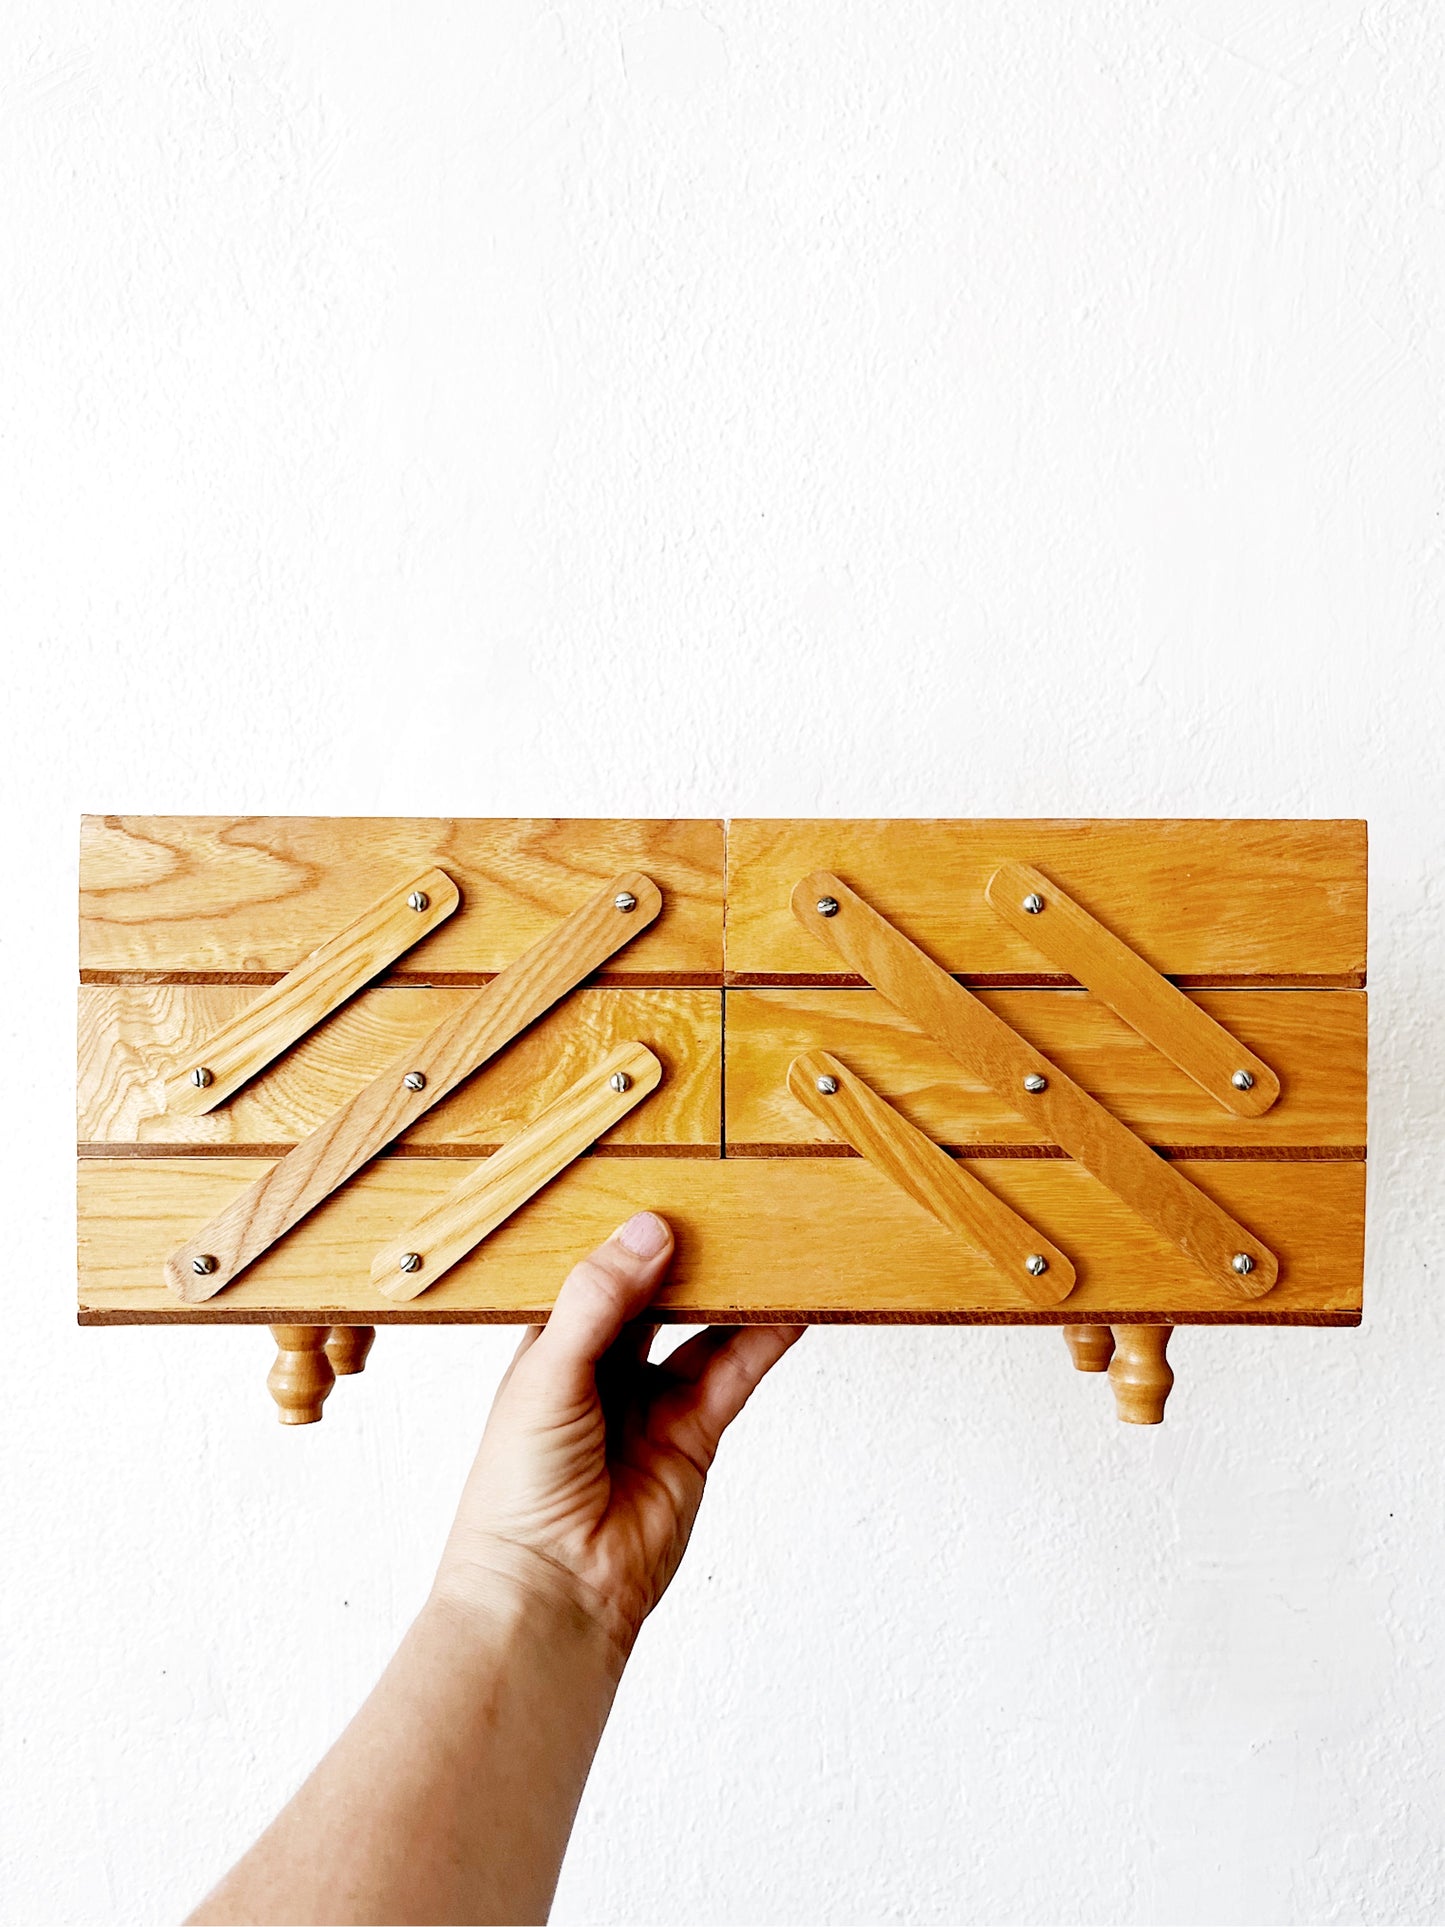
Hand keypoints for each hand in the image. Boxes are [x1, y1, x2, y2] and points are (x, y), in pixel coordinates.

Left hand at [433, 1211, 804, 1659]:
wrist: (550, 1595)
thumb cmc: (518, 1491)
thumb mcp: (548, 1373)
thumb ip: (599, 1301)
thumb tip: (650, 1230)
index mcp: (550, 1346)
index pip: (597, 1272)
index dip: (631, 1234)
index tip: (671, 1187)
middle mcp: (602, 1369)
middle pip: (656, 1294)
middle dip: (689, 1255)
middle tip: (729, 1203)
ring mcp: (650, 1403)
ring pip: (702, 1330)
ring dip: (733, 1292)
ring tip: (772, 1244)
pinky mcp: (694, 1436)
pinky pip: (733, 1373)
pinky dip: (764, 1340)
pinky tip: (789, 1305)